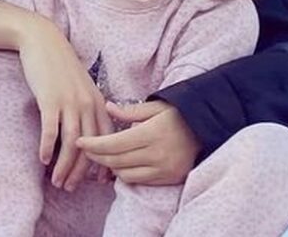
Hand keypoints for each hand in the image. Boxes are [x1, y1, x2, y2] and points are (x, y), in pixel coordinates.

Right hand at [16, 23, 114, 190]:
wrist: (43, 41)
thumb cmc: (61, 66)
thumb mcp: (82, 87)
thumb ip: (87, 107)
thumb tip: (87, 135)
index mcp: (99, 103)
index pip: (107, 141)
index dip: (102, 164)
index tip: (95, 182)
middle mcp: (88, 104)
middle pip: (90, 147)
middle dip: (81, 172)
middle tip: (70, 188)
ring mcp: (69, 102)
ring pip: (72, 144)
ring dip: (64, 167)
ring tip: (57, 182)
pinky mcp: (50, 100)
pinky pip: (50, 131)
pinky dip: (48, 148)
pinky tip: (43, 160)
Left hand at [76, 100, 199, 185]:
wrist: (208, 128)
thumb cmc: (179, 113)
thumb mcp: (155, 106)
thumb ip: (129, 111)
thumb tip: (107, 107)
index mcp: (151, 133)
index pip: (113, 144)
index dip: (93, 144)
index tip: (79, 141)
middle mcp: (157, 154)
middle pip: (115, 161)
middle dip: (96, 156)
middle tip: (85, 150)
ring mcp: (164, 169)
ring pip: (125, 174)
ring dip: (110, 167)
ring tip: (101, 157)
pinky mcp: (169, 178)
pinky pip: (140, 180)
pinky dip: (126, 174)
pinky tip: (119, 165)